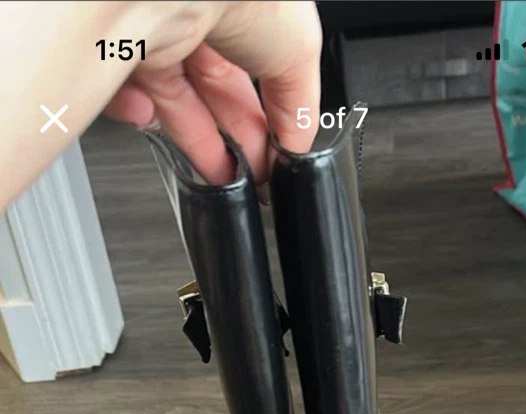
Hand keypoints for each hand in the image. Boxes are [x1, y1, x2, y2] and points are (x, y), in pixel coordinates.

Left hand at [105, 1, 321, 182]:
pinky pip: (128, 92)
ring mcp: (160, 32)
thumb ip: (299, 108)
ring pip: (173, 101)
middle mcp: (201, 18)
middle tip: (247, 181)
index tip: (272, 163)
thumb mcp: (299, 53)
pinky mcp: (122, 49)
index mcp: (246, 13)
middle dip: (233, 145)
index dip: (263, 125)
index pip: (252, 78)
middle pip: (213, 96)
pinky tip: (152, 118)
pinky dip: (138, 114)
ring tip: (217, 175)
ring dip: (194, 143)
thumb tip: (295, 151)